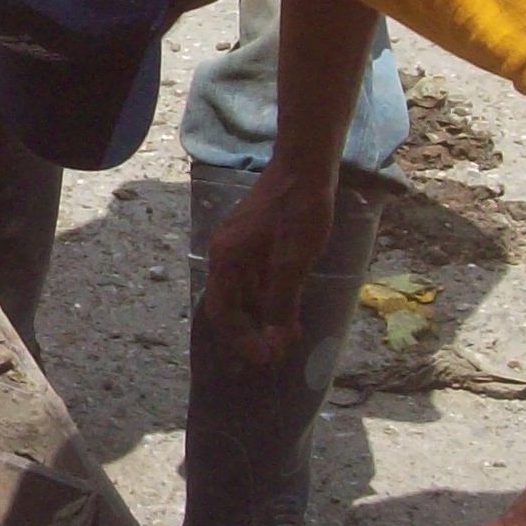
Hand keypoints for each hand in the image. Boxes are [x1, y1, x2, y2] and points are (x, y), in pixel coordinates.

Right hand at [201, 156, 340, 369]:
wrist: (304, 165)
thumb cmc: (297, 210)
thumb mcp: (292, 261)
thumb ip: (281, 302)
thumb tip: (274, 340)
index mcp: (225, 260)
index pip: (222, 312)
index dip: (241, 340)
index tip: (266, 359)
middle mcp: (224, 255)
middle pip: (227, 306)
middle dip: (246, 336)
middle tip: (269, 360)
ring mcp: (237, 247)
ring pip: (241, 294)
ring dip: (258, 320)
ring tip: (281, 342)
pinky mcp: (252, 242)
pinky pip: (252, 281)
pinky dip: (265, 301)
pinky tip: (284, 312)